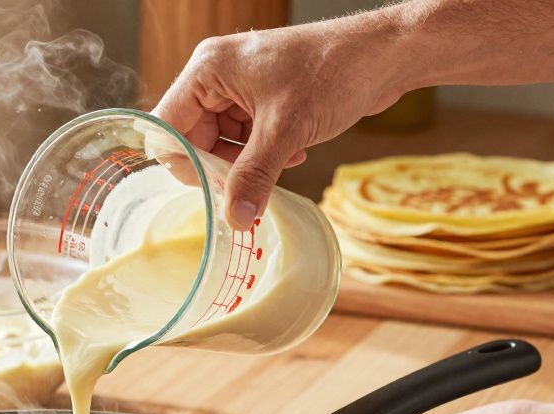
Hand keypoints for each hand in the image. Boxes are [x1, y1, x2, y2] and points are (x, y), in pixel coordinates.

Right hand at [153, 21, 405, 229]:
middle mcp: (216, 76)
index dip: (185, 162)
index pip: (167, 127)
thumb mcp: (286, 130)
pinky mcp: (261, 99)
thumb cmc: (334, 72)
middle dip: (221, 166)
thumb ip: (253, 177)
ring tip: (280, 162)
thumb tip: (234, 219)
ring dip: (246, 163)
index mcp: (207, 70)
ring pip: (220, 143)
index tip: (215, 186)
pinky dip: (263, 154)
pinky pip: (244, 138)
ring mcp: (239, 87)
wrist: (386, 55)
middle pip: (192, 138)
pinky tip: (291, 153)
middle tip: (249, 183)